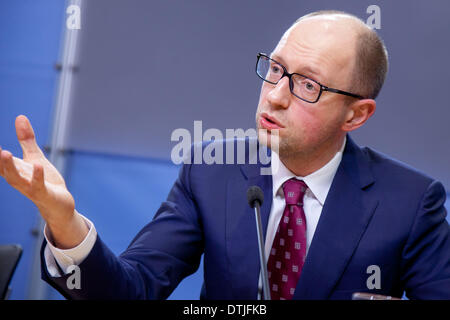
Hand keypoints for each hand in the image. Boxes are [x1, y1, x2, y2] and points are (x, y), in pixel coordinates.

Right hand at [0, 115, 87, 247]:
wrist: (59, 205)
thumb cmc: (46, 181)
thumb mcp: (35, 157)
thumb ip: (26, 140)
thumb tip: (20, 117)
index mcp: (14, 170)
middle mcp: (19, 180)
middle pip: (3, 169)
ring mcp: (30, 188)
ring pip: (16, 179)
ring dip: (9, 166)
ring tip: (5, 153)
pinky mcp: (44, 194)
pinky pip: (38, 186)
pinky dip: (37, 177)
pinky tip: (37, 166)